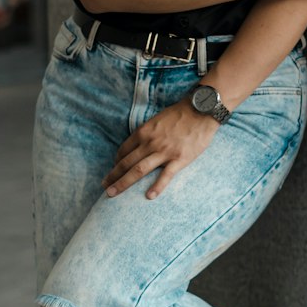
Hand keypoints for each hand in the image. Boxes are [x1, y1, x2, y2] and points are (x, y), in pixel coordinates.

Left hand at [102, 96, 217, 199]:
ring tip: (112, 194)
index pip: (124, 150)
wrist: (201, 110)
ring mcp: (164, 152)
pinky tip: (148, 196)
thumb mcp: (157, 119)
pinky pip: (165, 176)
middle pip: (126, 162)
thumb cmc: (180, 114)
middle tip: (104, 187)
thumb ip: (148, 132)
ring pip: (139, 170)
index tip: (113, 170)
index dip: (116, 162)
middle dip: (113, 176)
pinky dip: (156, 187)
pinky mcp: (179, 159)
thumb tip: (140, 144)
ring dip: (123, 183)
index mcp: (144, 132)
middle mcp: (150, 142)